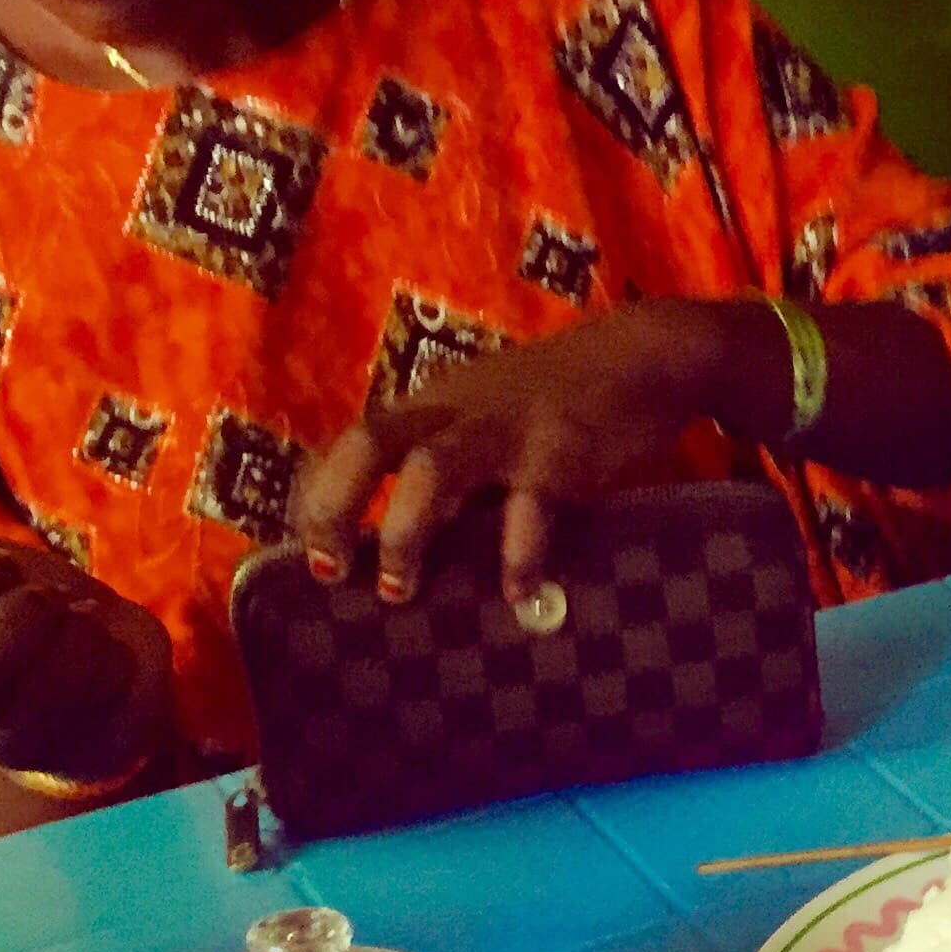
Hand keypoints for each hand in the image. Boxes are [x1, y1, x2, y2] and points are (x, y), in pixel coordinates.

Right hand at [0, 530, 173, 780]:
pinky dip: (106, 653)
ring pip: (42, 690)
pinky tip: (105, 648)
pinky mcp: (71, 752)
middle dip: (17, 620)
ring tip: (77, 615)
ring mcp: (9, 746)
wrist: (105, 647)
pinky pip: (93, 697)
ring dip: (70, 634)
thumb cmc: (20, 605)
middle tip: (44, 593)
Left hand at [293, 305, 712, 605]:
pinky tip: (517, 595)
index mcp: (430, 408)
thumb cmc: (557, 403)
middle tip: (328, 570)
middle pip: (369, 443)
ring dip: (404, 532)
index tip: (309, 553)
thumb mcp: (486, 422)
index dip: (317, 496)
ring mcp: (506, 426)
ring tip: (398, 590)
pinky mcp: (561, 447)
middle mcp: (454, 411)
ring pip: (432, 469)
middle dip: (337, 506)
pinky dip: (517, 553)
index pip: (348, 442)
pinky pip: (530, 503)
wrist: (641, 356)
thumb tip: (412, 549)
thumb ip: (450, 475)